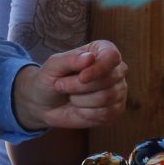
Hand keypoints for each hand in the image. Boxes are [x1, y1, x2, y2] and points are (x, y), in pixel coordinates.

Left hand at [13, 40, 128, 130]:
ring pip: (105, 98)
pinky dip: (85, 113)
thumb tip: (89, 58)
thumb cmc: (51, 79)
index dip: (98, 68)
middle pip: (107, 80)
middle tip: (61, 86)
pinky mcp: (116, 110)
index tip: (82, 77)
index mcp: (103, 50)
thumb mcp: (53, 65)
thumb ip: (70, 59)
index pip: (111, 56)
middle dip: (78, 86)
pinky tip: (78, 108)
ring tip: (70, 96)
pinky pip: (105, 114)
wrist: (45, 104)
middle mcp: (115, 70)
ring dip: (80, 100)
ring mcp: (118, 91)